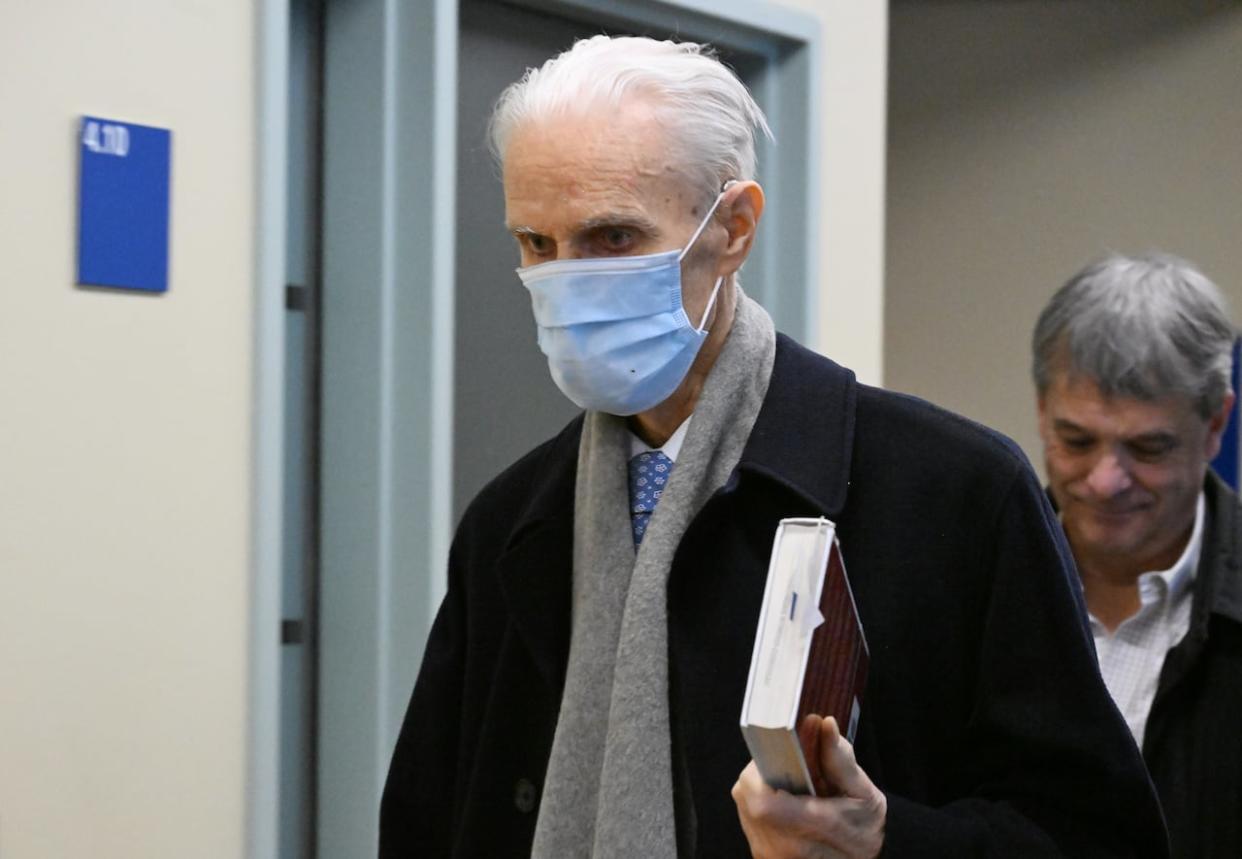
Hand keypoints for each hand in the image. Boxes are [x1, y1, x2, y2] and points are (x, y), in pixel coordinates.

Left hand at [732, 715, 885, 858]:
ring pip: (745, 810)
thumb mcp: (863, 790)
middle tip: (786, 769)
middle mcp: (789, 849)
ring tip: (788, 789)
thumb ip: (840, 758)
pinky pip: (749, 824)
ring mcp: (774, 857)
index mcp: (816, 827)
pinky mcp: (765, 858)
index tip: (775, 758)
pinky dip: (760, 809)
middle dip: (761, 777)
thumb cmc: (865, 824)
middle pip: (748, 801)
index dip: (759, 775)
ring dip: (759, 792)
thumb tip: (824, 724)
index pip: (763, 803)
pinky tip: (784, 806)